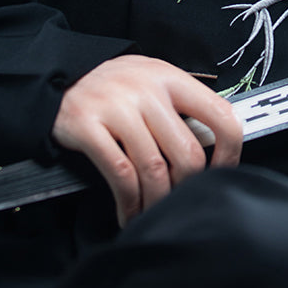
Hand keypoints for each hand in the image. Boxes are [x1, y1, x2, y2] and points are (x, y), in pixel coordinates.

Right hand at [51, 54, 243, 225]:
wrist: (57, 76)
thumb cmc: (112, 85)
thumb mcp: (151, 79)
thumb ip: (181, 104)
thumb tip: (214, 146)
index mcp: (170, 79)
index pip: (220, 114)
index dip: (230, 152)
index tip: (223, 172)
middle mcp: (147, 90)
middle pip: (186, 154)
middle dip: (186, 187)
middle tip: (179, 200)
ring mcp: (117, 107)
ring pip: (154, 169)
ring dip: (157, 201)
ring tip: (153, 212)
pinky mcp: (88, 125)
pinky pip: (120, 175)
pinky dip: (129, 202)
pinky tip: (129, 211)